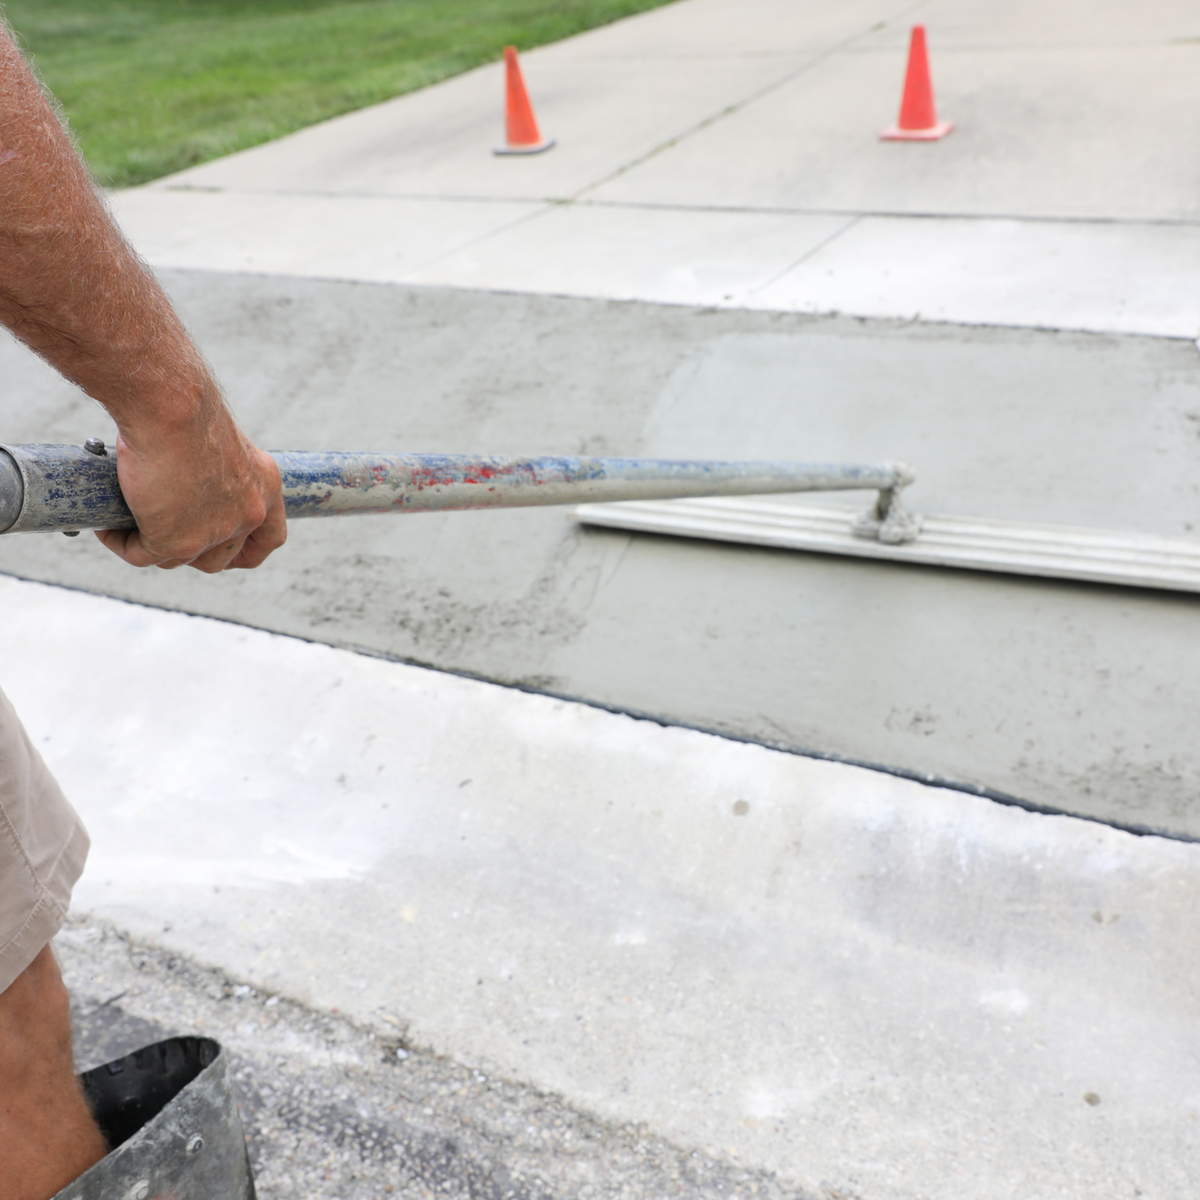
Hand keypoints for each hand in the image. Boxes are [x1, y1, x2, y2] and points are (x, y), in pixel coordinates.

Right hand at [95, 398, 286, 572]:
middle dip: (191, 551)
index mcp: (264, 486)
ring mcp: (214, 532)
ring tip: (127, 524)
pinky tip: (108, 527)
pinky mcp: (177, 541)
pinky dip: (121, 543)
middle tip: (159, 530)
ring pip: (180, 560)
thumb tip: (180, 489)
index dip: (245, 550)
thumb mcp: (214, 439)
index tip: (224, 549)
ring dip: (152, 547)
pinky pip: (143, 555)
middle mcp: (249, 513)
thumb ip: (209, 470)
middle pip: (222, 557)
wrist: (169, 404)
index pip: (269, 539)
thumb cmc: (183, 406)